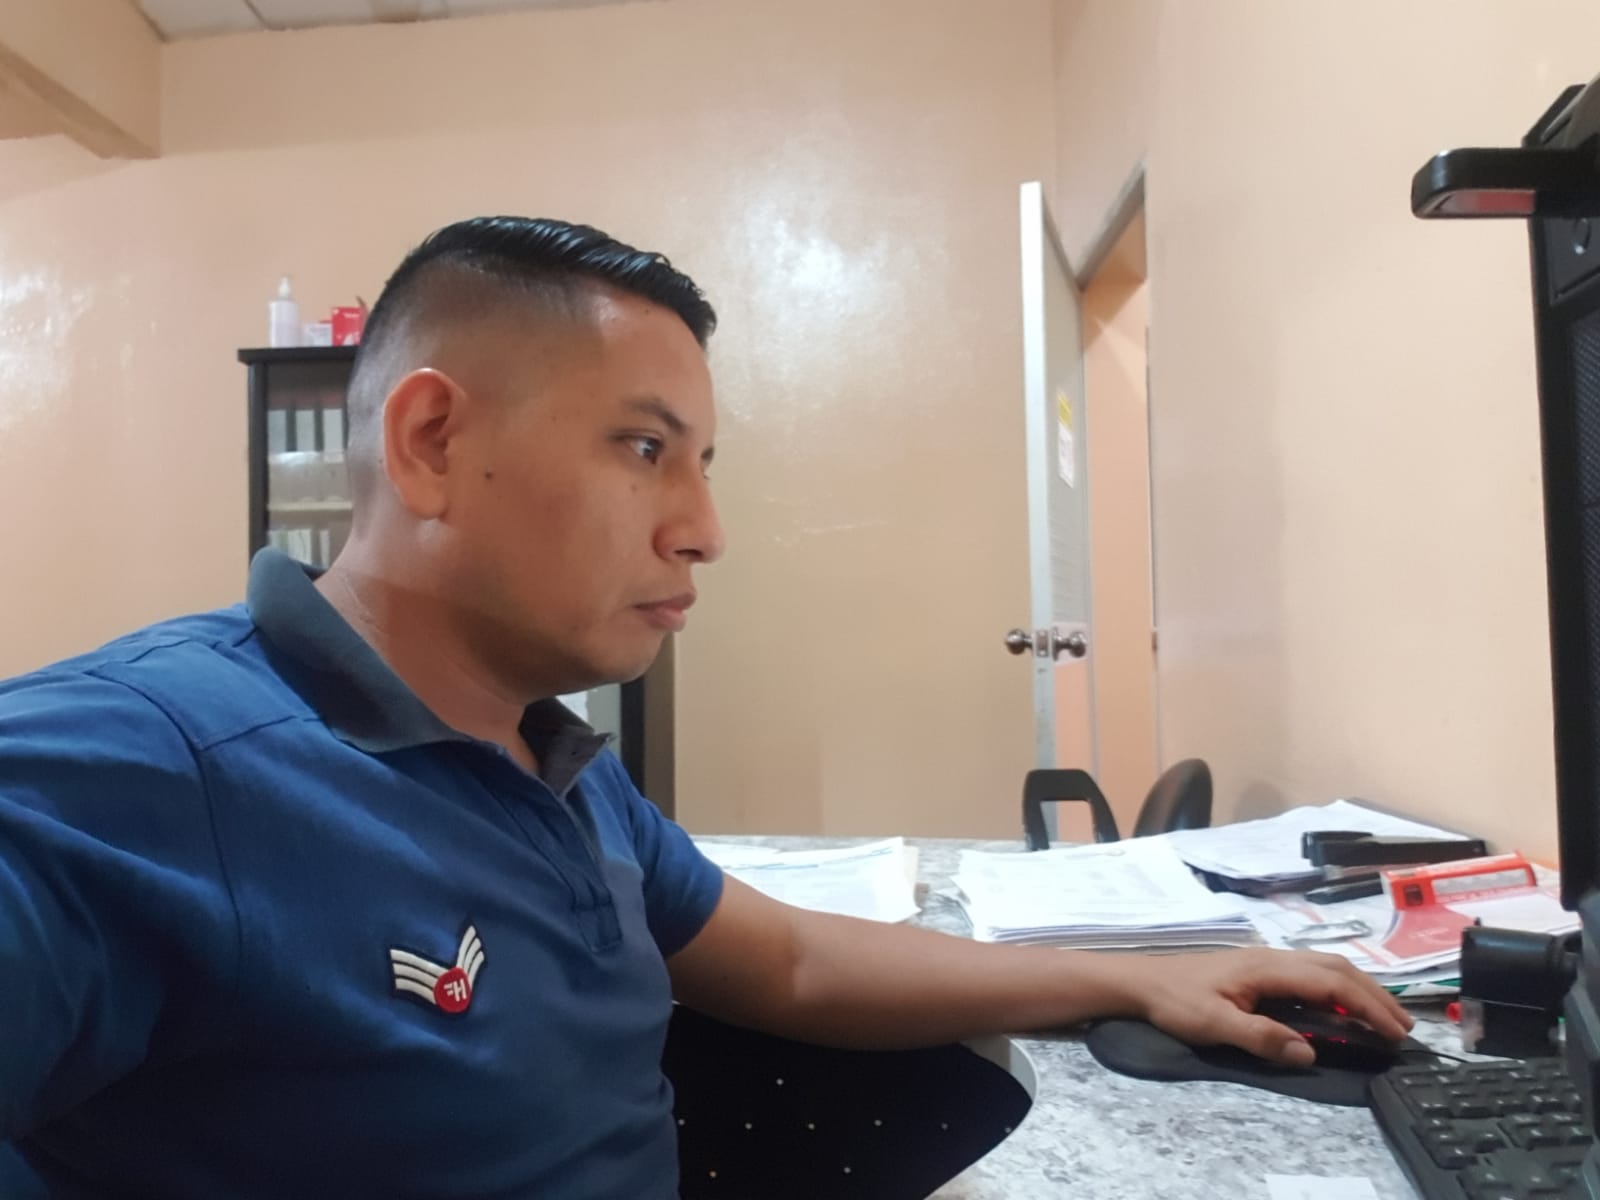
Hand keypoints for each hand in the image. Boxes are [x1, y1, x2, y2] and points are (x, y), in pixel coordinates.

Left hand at [1121, 946, 1413, 1066]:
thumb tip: (1309, 1053)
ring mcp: (1267, 960)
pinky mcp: (1259, 968)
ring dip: (1359, 988)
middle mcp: (1273, 957)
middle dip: (1374, 995)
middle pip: (1336, 968)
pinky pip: (1311, 971)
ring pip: (1326, 966)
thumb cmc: (1175, 1002)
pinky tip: (1342, 1003)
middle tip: (1403, 1026)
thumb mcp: (1214, 1025)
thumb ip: (1261, 1037)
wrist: (1141, 980)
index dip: (1366, 1006)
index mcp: (1267, 968)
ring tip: (1384, 1015)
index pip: (1330, 983)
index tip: (1394, 1031)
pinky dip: (1339, 985)